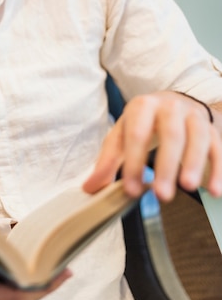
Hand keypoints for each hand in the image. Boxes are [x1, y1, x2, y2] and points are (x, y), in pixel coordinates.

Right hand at [0, 241, 70, 299]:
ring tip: (57, 249)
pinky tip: (35, 250)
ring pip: (23, 289)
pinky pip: (15, 283)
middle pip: (27, 294)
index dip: (43, 287)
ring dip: (40, 273)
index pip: (18, 297)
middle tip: (68, 253)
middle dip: (49, 278)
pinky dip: (27, 269)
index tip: (62, 272)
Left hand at [83, 91, 221, 200]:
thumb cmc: (145, 123)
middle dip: (166, 165)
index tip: (132, 190)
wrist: (176, 104)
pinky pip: (217, 147)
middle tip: (161, 194)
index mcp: (142, 106)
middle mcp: (170, 106)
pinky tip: (214, 190)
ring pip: (197, 137)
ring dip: (193, 163)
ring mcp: (193, 116)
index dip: (134, 162)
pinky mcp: (213, 128)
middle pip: (170, 134)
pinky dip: (217, 169)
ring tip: (187, 187)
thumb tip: (90, 188)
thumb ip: (108, 161)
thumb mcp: (122, 135)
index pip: (137, 134)